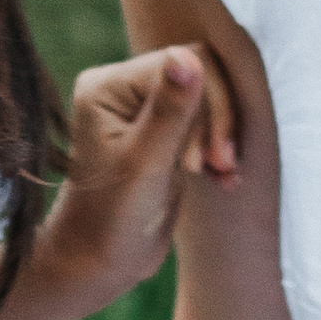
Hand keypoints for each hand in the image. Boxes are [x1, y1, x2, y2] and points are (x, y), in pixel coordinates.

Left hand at [44, 44, 238, 302]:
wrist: (96, 263)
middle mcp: (123, 88)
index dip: (209, 105)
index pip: (180, 64)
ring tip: (224, 176)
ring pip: (208, 100)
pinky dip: (219, 151)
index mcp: (107, 86)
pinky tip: (225, 180)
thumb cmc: (109, 219)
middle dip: (217, 121)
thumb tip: (189, 56)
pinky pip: (206, 123)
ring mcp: (144, 110)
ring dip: (222, 138)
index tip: (212, 158)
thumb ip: (170, 111)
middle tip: (221, 166)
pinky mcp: (163, 133)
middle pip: (199, 75)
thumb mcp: (144, 164)